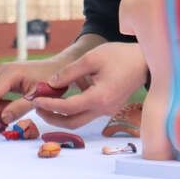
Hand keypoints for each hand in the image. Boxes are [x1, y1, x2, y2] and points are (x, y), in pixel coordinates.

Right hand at [0, 56, 75, 127]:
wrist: (58, 69)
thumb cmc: (51, 82)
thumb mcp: (38, 97)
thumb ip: (20, 108)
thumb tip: (3, 119)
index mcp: (10, 72)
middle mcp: (1, 69)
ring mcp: (1, 72)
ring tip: (2, 119)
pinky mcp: (2, 77)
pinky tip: (6, 111)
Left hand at [31, 43, 147, 128]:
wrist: (144, 61)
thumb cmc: (119, 56)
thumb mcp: (92, 58)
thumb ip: (70, 72)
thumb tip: (52, 83)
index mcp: (99, 97)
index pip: (68, 107)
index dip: (49, 104)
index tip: (35, 99)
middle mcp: (104, 109)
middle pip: (72, 122)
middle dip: (52, 117)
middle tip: (37, 107)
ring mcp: (108, 110)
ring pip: (80, 121)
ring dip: (62, 116)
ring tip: (46, 105)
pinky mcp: (110, 107)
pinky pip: (88, 114)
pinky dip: (73, 111)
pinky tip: (64, 100)